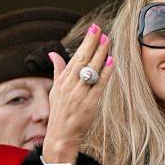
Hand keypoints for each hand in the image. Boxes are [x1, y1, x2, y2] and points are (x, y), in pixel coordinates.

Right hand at [42, 24, 112, 163]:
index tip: (93, 29)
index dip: (85, 42)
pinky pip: (99, 85)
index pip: (75, 56)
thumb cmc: (60, 112)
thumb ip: (58, 70)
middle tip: (101, 29)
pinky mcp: (90, 103)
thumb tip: (53, 53)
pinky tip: (111, 61)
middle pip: (83, 59)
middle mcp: (70, 85)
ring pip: (92, 70)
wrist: (61, 135)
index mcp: (63, 80)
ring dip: (100, 54)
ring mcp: (80, 94)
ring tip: (108, 41)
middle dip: (92, 43)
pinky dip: (106, 72)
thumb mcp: (56, 90)